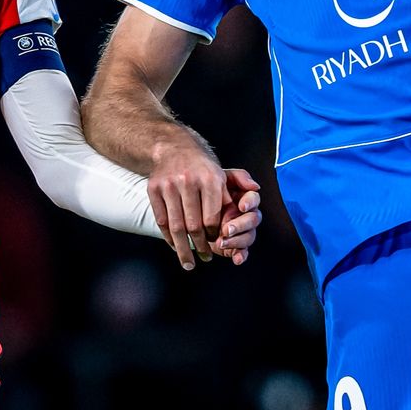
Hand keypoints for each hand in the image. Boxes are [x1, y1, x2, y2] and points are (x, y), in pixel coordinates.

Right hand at [148, 135, 228, 269]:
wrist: (173, 147)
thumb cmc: (201, 166)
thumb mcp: (221, 173)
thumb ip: (240, 183)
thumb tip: (256, 189)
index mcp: (210, 179)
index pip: (212, 218)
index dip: (215, 235)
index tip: (217, 243)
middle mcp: (189, 181)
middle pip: (193, 226)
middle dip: (200, 246)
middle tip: (205, 257)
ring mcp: (169, 185)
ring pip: (176, 226)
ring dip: (182, 249)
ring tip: (189, 263)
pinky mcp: (154, 189)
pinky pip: (161, 220)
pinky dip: (168, 237)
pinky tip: (175, 246)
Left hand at [212, 167, 260, 265]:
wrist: (196, 207)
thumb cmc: (209, 191)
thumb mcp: (219, 179)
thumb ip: (237, 177)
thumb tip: (255, 185)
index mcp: (245, 198)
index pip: (254, 199)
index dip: (250, 202)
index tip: (241, 205)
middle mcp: (246, 215)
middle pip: (253, 220)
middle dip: (240, 225)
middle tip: (227, 228)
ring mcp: (243, 231)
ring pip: (249, 237)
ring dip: (237, 241)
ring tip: (222, 241)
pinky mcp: (237, 245)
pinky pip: (243, 252)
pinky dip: (241, 256)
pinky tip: (236, 258)